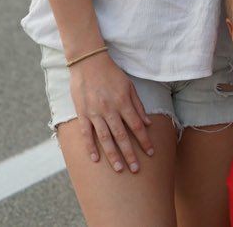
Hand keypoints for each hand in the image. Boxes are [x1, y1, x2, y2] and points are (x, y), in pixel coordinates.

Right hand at [67, 51, 154, 172]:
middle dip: (130, 154)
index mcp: (124, 102)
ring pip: (105, 138)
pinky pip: (86, 133)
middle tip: (136, 170)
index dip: (144, 141)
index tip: (150, 153)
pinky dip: (90, 147)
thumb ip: (138, 105)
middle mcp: (110, 110)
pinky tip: (95, 159)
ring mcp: (95, 113)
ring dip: (113, 155)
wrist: (88, 62)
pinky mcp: (82, 113)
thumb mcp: (130, 86)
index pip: (137, 126)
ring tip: (119, 169)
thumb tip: (148, 123)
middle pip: (122, 136)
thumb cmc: (112, 74)